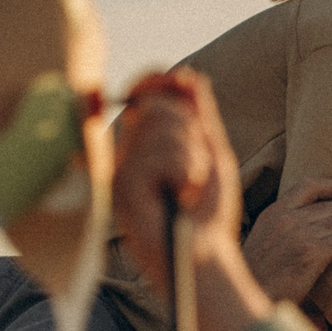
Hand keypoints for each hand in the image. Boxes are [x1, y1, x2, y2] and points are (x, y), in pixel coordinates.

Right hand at [131, 69, 277, 330]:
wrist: (204, 256)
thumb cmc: (208, 213)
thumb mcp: (211, 154)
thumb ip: (199, 114)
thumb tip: (186, 75)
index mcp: (144, 144)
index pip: (143, 94)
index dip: (158, 81)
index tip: (180, 84)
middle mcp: (126, 154)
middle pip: (155, 105)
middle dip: (189, 131)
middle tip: (196, 172)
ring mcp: (120, 171)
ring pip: (159, 126)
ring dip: (191, 156)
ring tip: (190, 189)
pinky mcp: (121, 188)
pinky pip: (157, 155)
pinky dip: (183, 172)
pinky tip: (181, 197)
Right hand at [243, 178, 331, 303]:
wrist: (249, 299)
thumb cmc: (258, 277)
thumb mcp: (263, 239)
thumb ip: (282, 226)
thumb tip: (310, 220)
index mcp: (274, 212)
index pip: (308, 186)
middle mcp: (286, 218)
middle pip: (331, 209)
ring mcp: (300, 235)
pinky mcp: (312, 254)